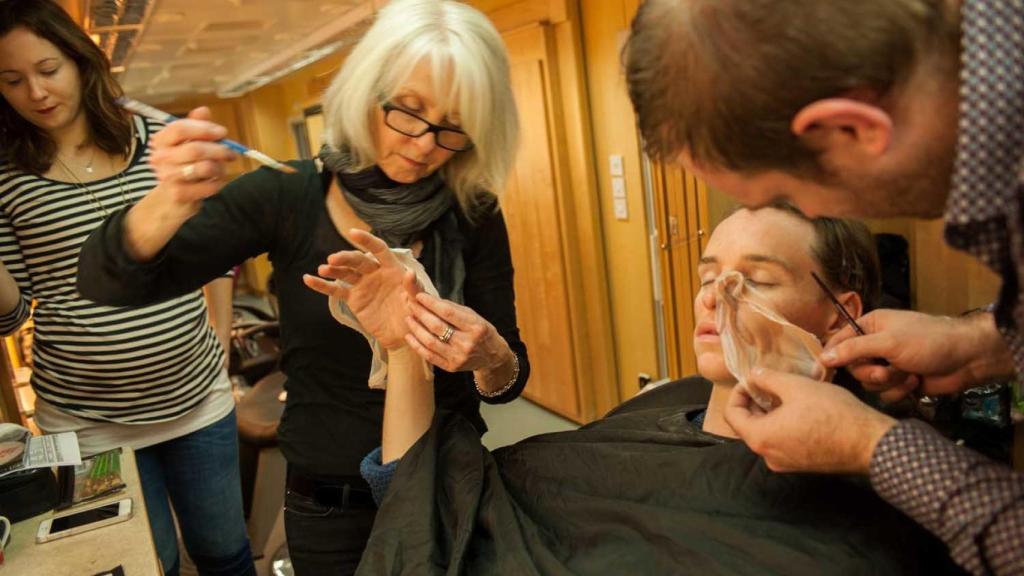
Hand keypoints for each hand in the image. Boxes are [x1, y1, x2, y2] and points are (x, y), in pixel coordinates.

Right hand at [148, 107, 237, 210]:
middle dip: (219, 150)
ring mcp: (167, 177)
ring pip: (205, 168)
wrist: (172, 196)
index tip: (222, 132)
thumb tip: (203, 110)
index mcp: (160, 140)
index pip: (180, 128)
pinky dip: (218, 183)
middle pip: (195, 149)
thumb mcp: (188, 142)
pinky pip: (209, 186)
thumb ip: (196, 125)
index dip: (204, 129)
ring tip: (221, 169)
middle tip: (231, 153)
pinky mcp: (179, 194)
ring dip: (220, 168)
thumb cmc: (184, 164)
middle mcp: (160, 158)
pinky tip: (214, 182)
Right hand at [303, 229, 420, 349]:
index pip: (379, 249)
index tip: (352, 233)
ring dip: (333, 270)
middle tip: (333, 260)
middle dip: (345, 258)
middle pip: (358, 260)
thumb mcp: (418, 301)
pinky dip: (322, 286)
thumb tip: (409, 273)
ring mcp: (363, 285)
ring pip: (345, 273)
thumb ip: (413, 287)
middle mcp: (375, 273)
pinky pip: (336, 291)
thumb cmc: (415, 314)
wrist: (403, 334)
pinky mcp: (354, 299)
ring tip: (323, 269)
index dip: (367, 240)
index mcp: (392, 269)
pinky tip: (308, 279)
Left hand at [402, 292, 512, 373]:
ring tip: (409, 319)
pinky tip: (410, 336)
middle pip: (437, 327)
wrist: (492, 356)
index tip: (419, 296)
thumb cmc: (480, 331)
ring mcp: (458, 357)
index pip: (448, 312)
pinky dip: (417, 345)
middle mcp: (467, 343)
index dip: (431, 303)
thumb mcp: (474, 316)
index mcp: (475, 327)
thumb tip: (430, 299)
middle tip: (411, 305)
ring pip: (430, 342)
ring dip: (416, 329)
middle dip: (421, 314)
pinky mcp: (451, 367)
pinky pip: (429, 356)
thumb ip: (453, 308)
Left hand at [724, 367, 896, 473]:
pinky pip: (783, 442)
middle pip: (748, 425)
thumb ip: (767, 378)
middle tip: (769, 382)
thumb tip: (752, 374)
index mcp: (760, 439)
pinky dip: (784, 424)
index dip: (738, 393)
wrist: (870, 443)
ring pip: (767, 433)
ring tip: (786, 392)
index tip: (752, 379)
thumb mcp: (796, 386)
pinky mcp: (802, 465)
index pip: (732, 415)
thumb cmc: (832, 413)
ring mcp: (786, 464)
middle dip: (755, 401)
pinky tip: (800, 408)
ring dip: (771, 412)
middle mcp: (768, 456)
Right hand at [821, 309, 1013, 401]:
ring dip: (889, 382)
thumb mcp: (888, 342)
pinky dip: (899, 390)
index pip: (839, 341)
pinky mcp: (900, 382)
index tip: (823, 371)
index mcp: (870, 327)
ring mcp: (888, 365)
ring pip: (869, 383)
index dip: (833, 355)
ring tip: (908, 373)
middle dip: (872, 372)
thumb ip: (853, 349)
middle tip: (887, 369)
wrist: (967, 359)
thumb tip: (823, 357)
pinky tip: (915, 382)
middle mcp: (876, 345)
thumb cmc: (928, 341)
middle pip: (854, 367)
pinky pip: (885, 393)